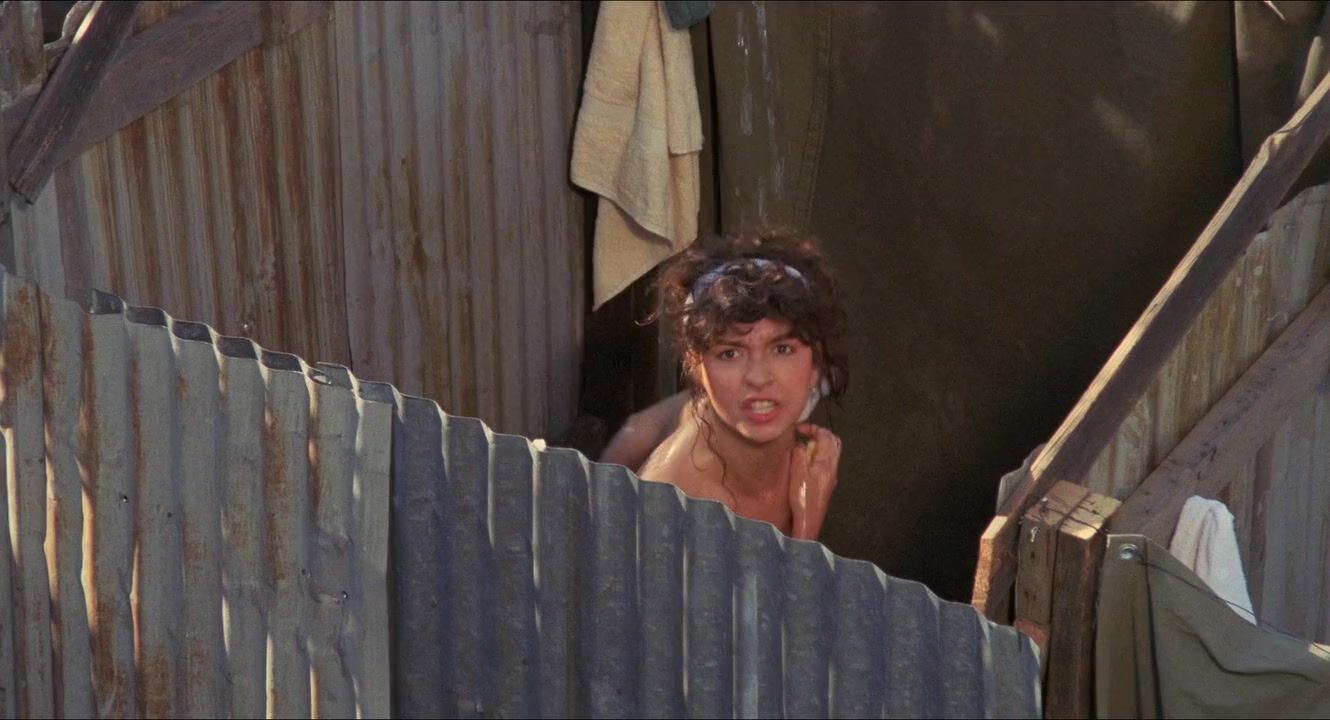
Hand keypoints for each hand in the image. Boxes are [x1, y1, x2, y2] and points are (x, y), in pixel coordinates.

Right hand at [788, 423, 841, 539]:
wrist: (808, 521)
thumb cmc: (802, 498)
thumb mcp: (797, 472)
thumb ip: (800, 453)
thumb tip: (802, 442)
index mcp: (826, 462)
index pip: (826, 436)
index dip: (813, 428)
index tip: (799, 429)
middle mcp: (833, 467)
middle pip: (834, 441)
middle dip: (819, 434)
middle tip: (804, 434)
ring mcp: (832, 475)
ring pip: (832, 451)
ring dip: (819, 444)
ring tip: (804, 447)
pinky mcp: (829, 482)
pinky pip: (828, 461)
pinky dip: (819, 454)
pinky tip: (806, 461)